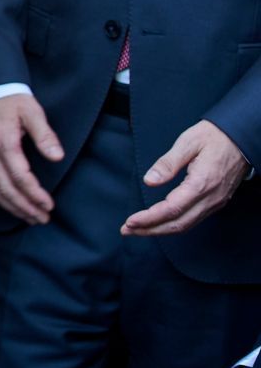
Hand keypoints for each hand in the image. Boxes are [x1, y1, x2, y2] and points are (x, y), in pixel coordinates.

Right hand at [0, 93, 63, 224]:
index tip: (49, 205)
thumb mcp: (32, 112)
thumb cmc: (12, 101)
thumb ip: (45, 135)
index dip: (35, 194)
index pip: (19, 176)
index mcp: (4, 142)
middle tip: (43, 218)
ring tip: (31, 218)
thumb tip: (57, 157)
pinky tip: (14, 206)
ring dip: (14, 208)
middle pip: (6, 189)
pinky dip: (2, 200)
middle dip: (25, 207)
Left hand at [123, 119, 250, 236]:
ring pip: (186, 225)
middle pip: (178, 224)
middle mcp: (211, 198)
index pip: (172, 209)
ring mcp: (216, 202)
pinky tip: (158, 223)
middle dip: (150, 230)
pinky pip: (193, 220)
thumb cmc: (214, 137)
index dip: (150, 218)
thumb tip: (149, 181)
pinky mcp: (216, 202)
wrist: (241, 139)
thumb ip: (168, 163)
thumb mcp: (188, 142)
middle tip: (126, 230)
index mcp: (202, 183)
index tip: (130, 222)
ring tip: (137, 229)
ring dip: (160, 230)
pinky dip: (173, 225)